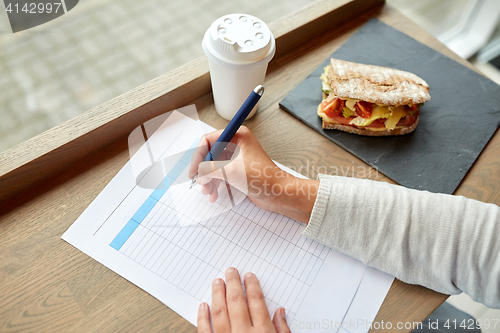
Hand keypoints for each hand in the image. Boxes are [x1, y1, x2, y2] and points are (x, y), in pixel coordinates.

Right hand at [188, 126, 318, 222]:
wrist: (279, 193)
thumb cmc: (262, 178)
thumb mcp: (231, 172)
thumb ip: (209, 170)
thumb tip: (198, 174)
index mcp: (237, 136)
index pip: (208, 140)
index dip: (198, 156)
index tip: (193, 171)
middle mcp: (236, 144)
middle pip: (210, 155)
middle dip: (204, 171)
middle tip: (201, 185)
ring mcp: (237, 158)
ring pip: (214, 167)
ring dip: (208, 181)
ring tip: (209, 193)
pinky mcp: (238, 171)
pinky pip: (220, 175)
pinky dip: (215, 184)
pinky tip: (214, 196)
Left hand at [197, 267, 290, 332]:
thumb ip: (282, 330)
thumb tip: (280, 313)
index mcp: (263, 332)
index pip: (256, 302)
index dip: (252, 286)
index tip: (248, 276)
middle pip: (237, 302)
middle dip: (233, 284)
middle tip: (230, 272)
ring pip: (220, 312)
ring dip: (218, 295)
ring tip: (217, 282)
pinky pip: (205, 330)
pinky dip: (203, 317)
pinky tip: (203, 305)